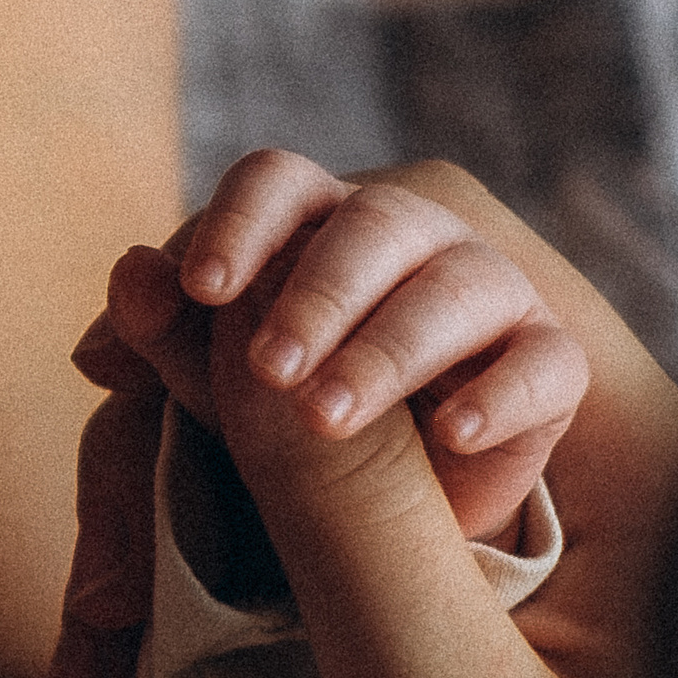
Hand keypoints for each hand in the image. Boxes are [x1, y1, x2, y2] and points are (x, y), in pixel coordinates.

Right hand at [35, 151, 677, 677]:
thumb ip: (351, 511)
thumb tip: (243, 330)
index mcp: (628, 471)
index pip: (473, 258)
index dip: (335, 264)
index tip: (215, 341)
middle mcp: (530, 481)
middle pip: (337, 311)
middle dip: (209, 374)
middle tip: (115, 413)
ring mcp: (425, 547)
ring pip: (246, 420)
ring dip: (144, 495)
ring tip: (95, 648)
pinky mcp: (343, 614)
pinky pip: (214, 528)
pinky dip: (138, 581)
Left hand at [112, 151, 584, 545]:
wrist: (385, 498)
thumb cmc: (282, 407)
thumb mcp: (207, 380)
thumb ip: (162, 330)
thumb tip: (128, 273)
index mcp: (313, 218)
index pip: (279, 180)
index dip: (241, 222)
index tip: (203, 289)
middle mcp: (409, 235)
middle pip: (372, 225)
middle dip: (316, 295)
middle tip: (267, 370)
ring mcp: (489, 290)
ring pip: (456, 290)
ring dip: (386, 351)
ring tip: (325, 419)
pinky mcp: (548, 363)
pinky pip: (543, 365)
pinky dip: (499, 398)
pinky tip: (449, 438)